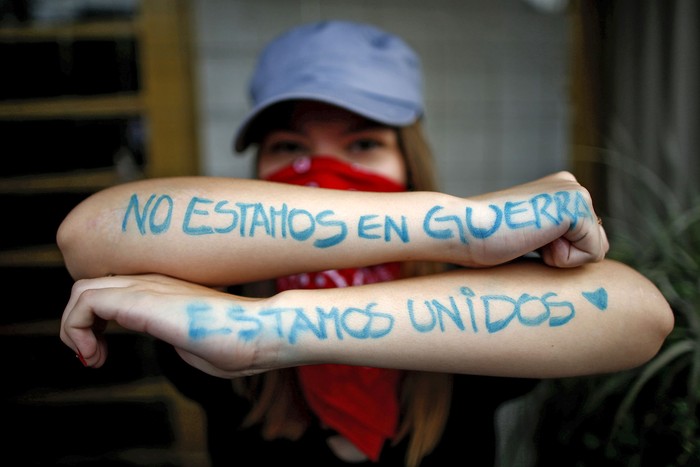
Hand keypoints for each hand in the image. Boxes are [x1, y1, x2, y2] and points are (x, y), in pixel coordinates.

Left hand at [60, 274, 274, 377]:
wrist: (259, 333)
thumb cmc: (237, 344)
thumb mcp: (194, 341)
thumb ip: (175, 335)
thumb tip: (170, 340)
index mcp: (164, 290)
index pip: (111, 290)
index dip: (96, 321)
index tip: (102, 354)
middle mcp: (150, 282)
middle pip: (91, 286)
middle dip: (80, 325)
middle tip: (94, 357)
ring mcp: (145, 287)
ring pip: (82, 290)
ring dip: (74, 329)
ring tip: (93, 358)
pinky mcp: (141, 300)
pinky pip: (86, 303)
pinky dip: (77, 329)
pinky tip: (96, 355)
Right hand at [467, 171, 608, 267]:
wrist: (464, 229)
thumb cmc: (484, 240)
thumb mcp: (525, 235)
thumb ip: (552, 237)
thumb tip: (583, 253)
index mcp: (559, 190)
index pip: (585, 239)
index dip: (556, 253)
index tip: (521, 238)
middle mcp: (572, 185)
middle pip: (596, 243)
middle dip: (565, 255)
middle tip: (525, 239)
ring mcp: (575, 193)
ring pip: (596, 248)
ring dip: (563, 258)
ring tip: (528, 239)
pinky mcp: (577, 207)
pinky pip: (591, 253)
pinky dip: (562, 259)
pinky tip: (533, 240)